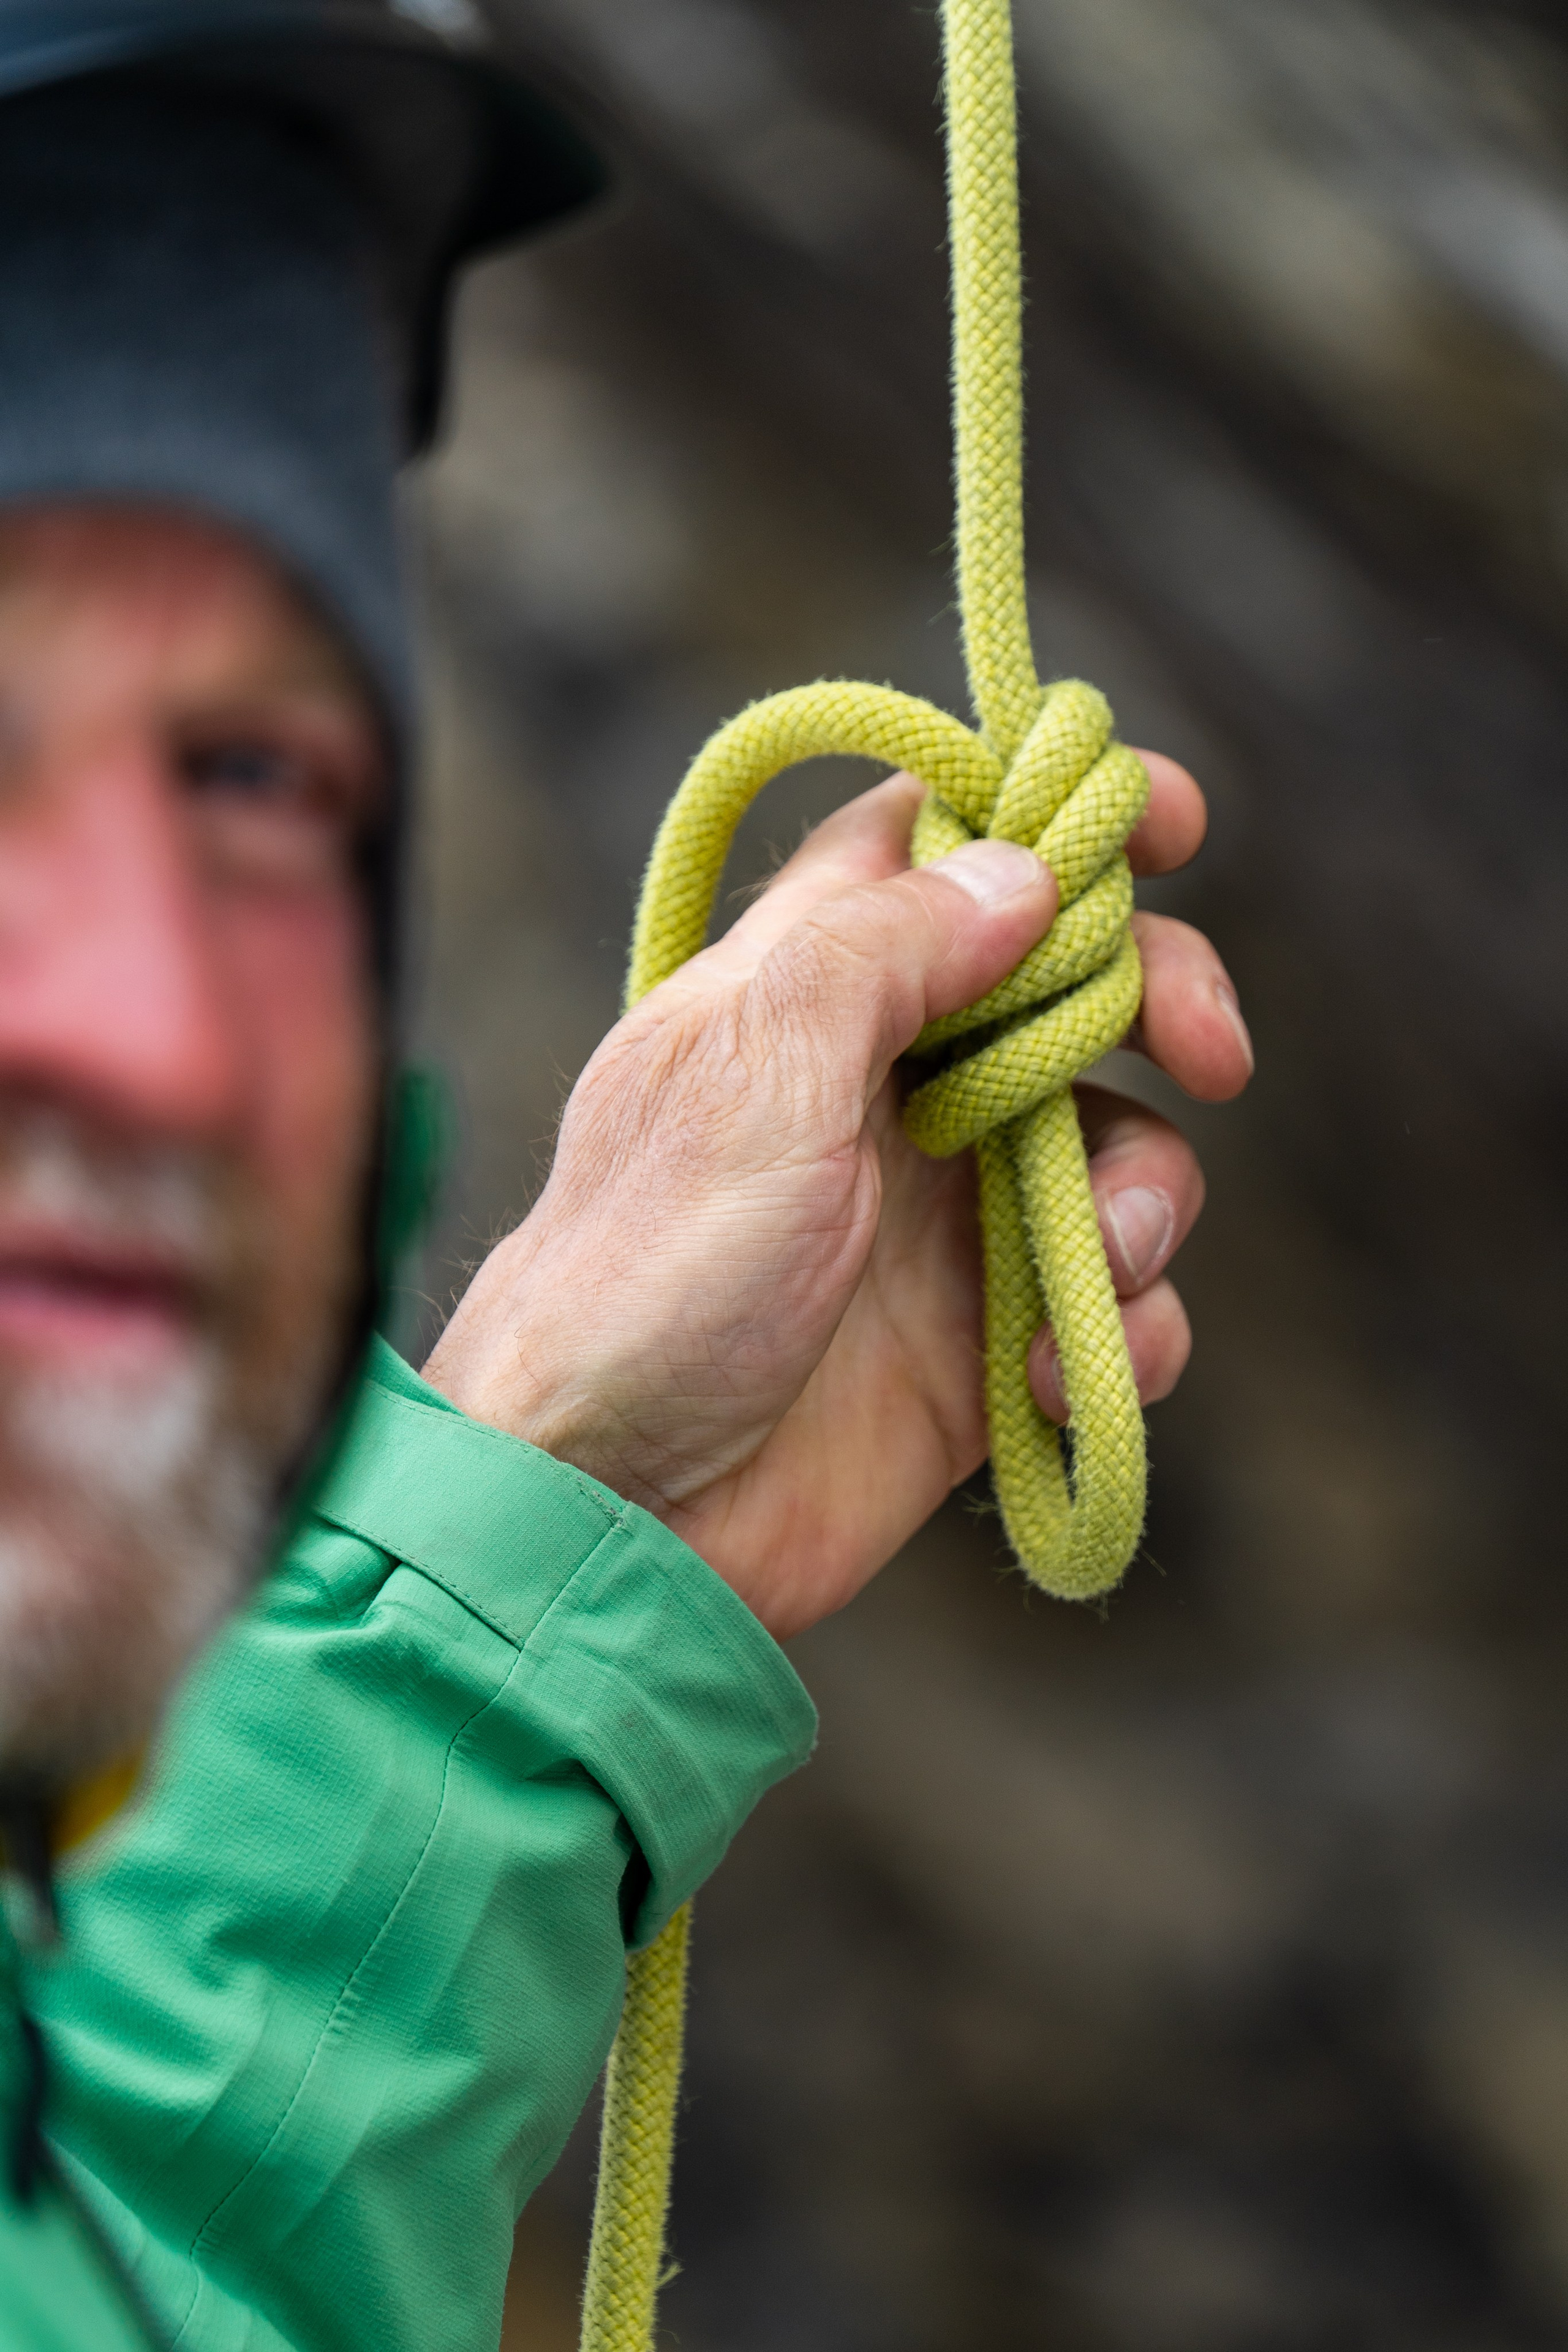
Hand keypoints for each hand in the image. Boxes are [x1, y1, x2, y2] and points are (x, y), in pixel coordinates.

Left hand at [423, 756, 1250, 1639]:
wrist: (616, 1513)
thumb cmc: (648, 1278)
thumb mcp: (751, 1076)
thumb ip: (883, 955)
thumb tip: (1022, 870)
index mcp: (811, 989)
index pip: (940, 845)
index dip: (1052, 816)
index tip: (1169, 822)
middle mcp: (889, 1085)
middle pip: (1073, 983)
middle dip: (1160, 999)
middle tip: (1210, 1052)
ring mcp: (945, 1215)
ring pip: (1118, 1149)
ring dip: (1145, 1198)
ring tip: (1095, 1268)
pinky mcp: (984, 1342)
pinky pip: (1112, 1305)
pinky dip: (1123, 1331)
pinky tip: (1055, 1379)